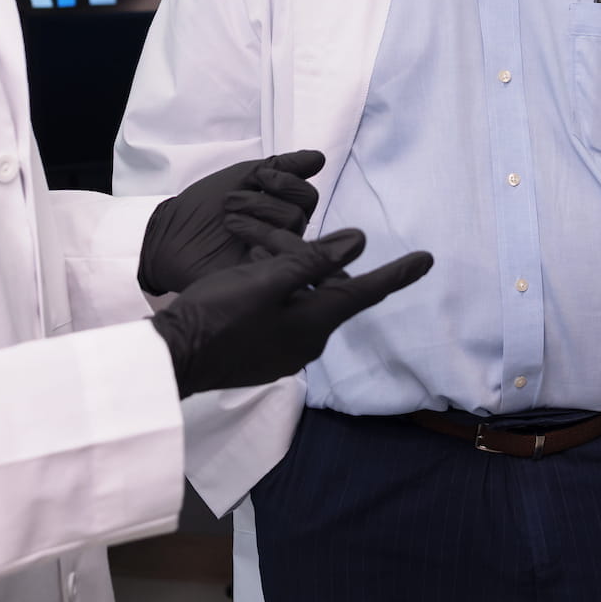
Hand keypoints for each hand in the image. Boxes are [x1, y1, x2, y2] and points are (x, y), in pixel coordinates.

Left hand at [138, 150, 325, 298]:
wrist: (172, 236)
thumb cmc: (202, 208)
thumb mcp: (242, 177)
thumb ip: (280, 167)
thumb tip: (319, 158)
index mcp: (280, 210)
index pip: (307, 193)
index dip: (285, 180)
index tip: (258, 178)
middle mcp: (283, 233)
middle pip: (304, 207)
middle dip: (267, 197)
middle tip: (232, 201)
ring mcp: (276, 253)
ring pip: (293, 223)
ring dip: (256, 212)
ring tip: (227, 220)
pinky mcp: (267, 273)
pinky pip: (283, 251)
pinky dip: (257, 236)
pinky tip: (235, 237)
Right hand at [151, 228, 433, 397]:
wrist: (173, 357)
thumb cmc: (217, 312)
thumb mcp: (265, 277)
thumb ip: (313, 260)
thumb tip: (358, 243)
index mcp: (315, 323)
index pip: (365, 292)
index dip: (397, 274)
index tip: (427, 259)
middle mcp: (308, 344)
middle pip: (330, 296)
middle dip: (319, 268)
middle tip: (287, 247)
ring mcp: (286, 355)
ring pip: (305, 306)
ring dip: (294, 281)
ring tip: (261, 261)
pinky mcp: (265, 358)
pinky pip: (286, 320)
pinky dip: (280, 298)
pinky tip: (254, 286)